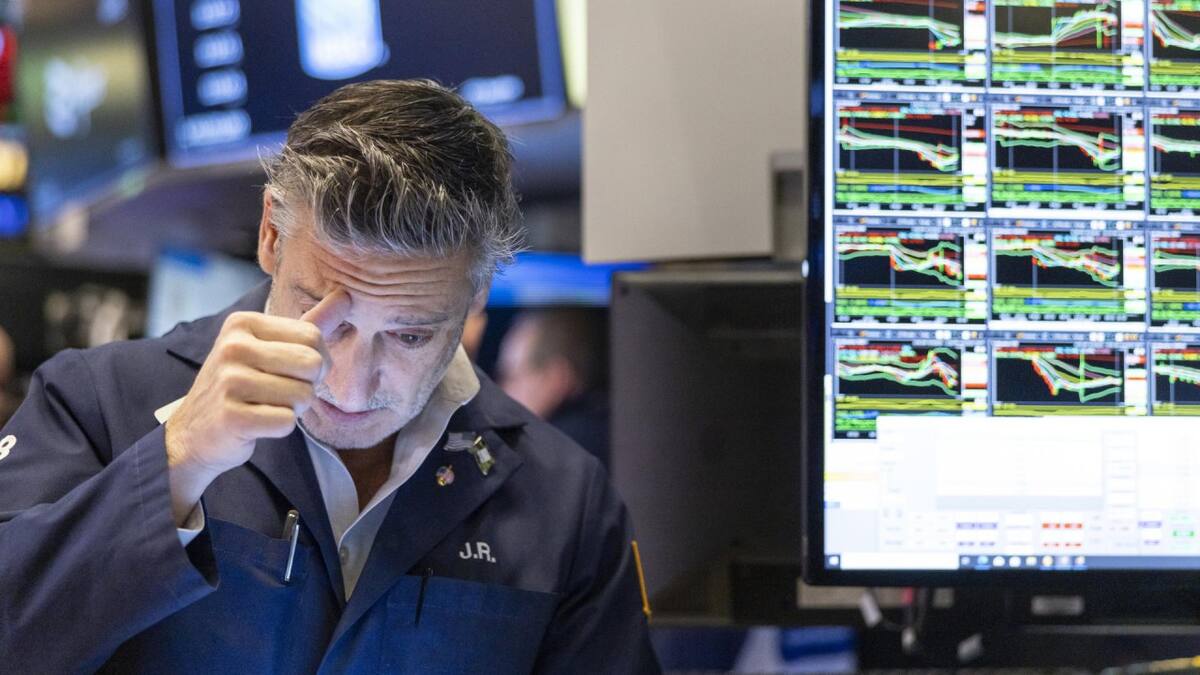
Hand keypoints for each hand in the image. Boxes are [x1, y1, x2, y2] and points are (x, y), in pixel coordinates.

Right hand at [164, 291, 349, 524]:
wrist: (195, 432)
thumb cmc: (241, 386)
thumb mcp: (268, 347)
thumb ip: (310, 324)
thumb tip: (347, 296)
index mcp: (243, 323)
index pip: (313, 336)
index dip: (316, 361)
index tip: (292, 372)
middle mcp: (233, 346)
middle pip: (313, 364)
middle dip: (307, 386)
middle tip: (280, 393)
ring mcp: (229, 381)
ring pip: (303, 395)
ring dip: (293, 408)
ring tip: (265, 406)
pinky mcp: (231, 417)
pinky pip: (287, 422)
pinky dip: (279, 428)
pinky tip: (256, 423)